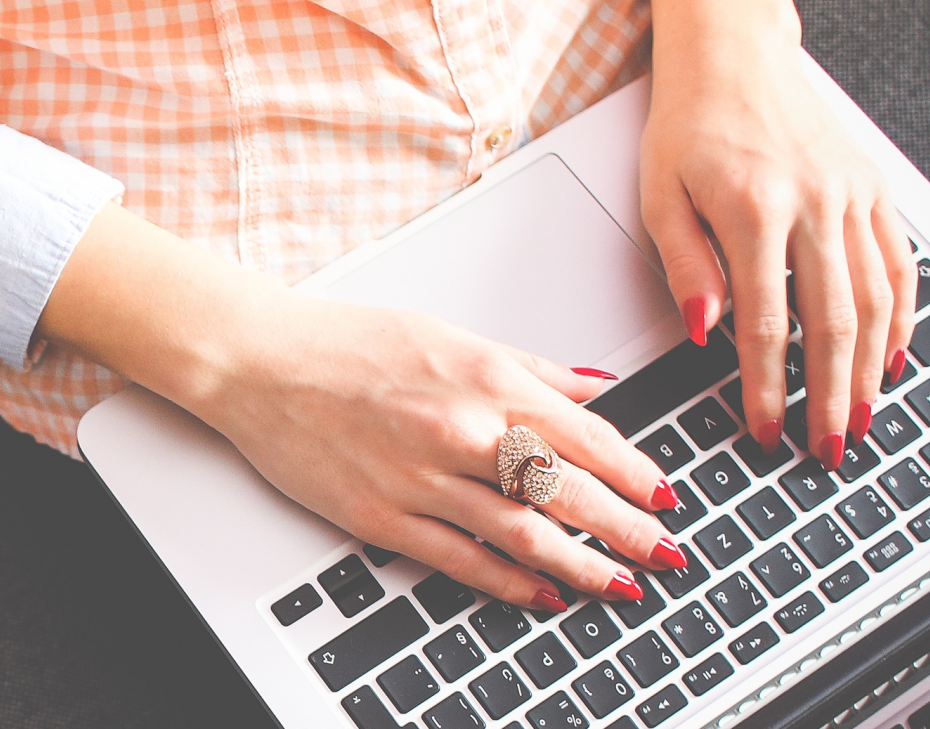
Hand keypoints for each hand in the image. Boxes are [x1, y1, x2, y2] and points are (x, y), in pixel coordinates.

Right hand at [176, 292, 686, 608]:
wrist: (261, 362)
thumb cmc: (348, 344)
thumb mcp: (452, 336)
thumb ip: (531, 369)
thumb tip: (594, 389)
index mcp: (486, 380)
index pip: (586, 437)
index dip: (636, 473)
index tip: (667, 498)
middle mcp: (462, 431)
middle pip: (568, 492)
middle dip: (629, 530)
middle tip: (668, 554)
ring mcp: (423, 479)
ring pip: (524, 533)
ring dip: (583, 565)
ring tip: (622, 586)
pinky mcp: (383, 517)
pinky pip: (462, 559)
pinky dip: (511, 582)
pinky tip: (544, 594)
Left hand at [639, 0, 915, 467]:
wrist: (735, 56)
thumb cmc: (690, 123)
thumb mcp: (659, 194)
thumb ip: (685, 265)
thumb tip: (705, 333)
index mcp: (755, 210)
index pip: (766, 323)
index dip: (767, 387)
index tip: (765, 429)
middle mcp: (815, 203)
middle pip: (834, 322)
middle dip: (833, 396)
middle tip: (830, 448)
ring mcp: (853, 195)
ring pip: (877, 299)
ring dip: (873, 368)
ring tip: (864, 418)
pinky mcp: (875, 188)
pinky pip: (899, 263)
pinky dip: (902, 316)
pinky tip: (893, 357)